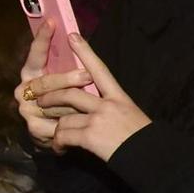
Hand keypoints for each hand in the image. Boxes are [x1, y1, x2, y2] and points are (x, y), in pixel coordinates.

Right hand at [14, 20, 83, 147]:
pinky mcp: (33, 128)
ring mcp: (26, 109)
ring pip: (53, 103)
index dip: (43, 38)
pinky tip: (80, 122)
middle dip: (67, 79)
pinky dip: (70, 122)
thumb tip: (77, 39)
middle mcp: (24, 90)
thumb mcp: (69, 84)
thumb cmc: (69, 103)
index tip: (52, 22)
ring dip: (74, 104)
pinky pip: (56, 122)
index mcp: (32, 74)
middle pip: (45, 82)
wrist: (63, 136)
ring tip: (90, 105)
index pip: (36, 54)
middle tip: (86, 75)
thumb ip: (69, 66)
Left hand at [40, 33, 151, 161]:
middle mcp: (108, 105)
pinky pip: (64, 135)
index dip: (85, 52)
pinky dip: (59, 143)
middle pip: (70, 93)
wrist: (152, 156)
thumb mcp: (132, 115)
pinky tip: (61, 149)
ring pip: (64, 118)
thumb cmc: (144, 139)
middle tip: (41, 100)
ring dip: (56, 127)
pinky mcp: (90, 136)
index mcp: (120, 97)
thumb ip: (113, 109)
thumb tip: (94, 111)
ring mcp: (98, 120)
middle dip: (51, 96)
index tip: (72, 36)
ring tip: (52, 134)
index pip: (100, 70)